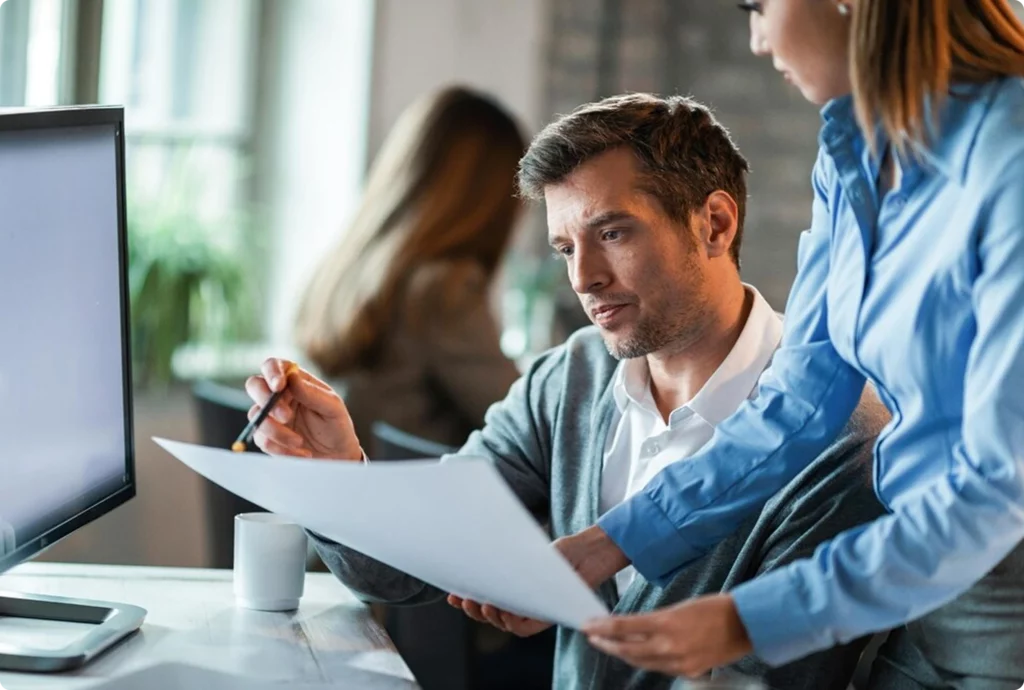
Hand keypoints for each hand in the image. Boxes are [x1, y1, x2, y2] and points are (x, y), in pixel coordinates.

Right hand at [244, 358, 361, 459]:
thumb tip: (292, 378)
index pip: (274, 365)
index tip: (279, 386)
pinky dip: (281, 449)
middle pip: (255, 385)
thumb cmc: (337, 426)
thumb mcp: (332, 408)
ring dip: (277, 431)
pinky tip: (300, 453)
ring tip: (299, 442)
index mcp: (295, 381)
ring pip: (256, 416)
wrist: (336, 457)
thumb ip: (312, 393)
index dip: (272, 372)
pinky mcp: (267, 437)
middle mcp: (279, 395)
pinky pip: (262, 440)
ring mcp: (270, 416)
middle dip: (266, 400)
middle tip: (286, 416)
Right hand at [444, 526, 629, 635]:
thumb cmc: (563, 549)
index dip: (468, 601)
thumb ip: (508, 559)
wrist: (591, 550)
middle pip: (493, 616)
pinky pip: (526, 628)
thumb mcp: (528, 551)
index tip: (451, 594)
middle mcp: (526, 603)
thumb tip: (478, 553)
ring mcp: (537, 610)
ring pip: (506, 625)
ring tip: (483, 603)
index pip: (488, 600)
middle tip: (463, 599)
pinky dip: (511, 623)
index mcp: (517, 589)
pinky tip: (502, 611)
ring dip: (490, 618)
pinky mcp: (551, 615)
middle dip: (474, 610)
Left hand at [583, 594, 751, 677]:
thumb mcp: (678, 608)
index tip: (588, 625)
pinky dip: (643, 661)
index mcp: (666, 623)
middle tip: (592, 635)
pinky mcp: (687, 672)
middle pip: (626, 649)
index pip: (623, 627)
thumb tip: (632, 628)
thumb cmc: (713, 608)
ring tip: (608, 645)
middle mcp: (669, 646)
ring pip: (639, 661)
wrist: (745, 625)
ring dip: (621, 653)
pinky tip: (635, 654)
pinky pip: (657, 668)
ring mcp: (678, 662)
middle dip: (605, 643)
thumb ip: (655, 621)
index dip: (601, 627)